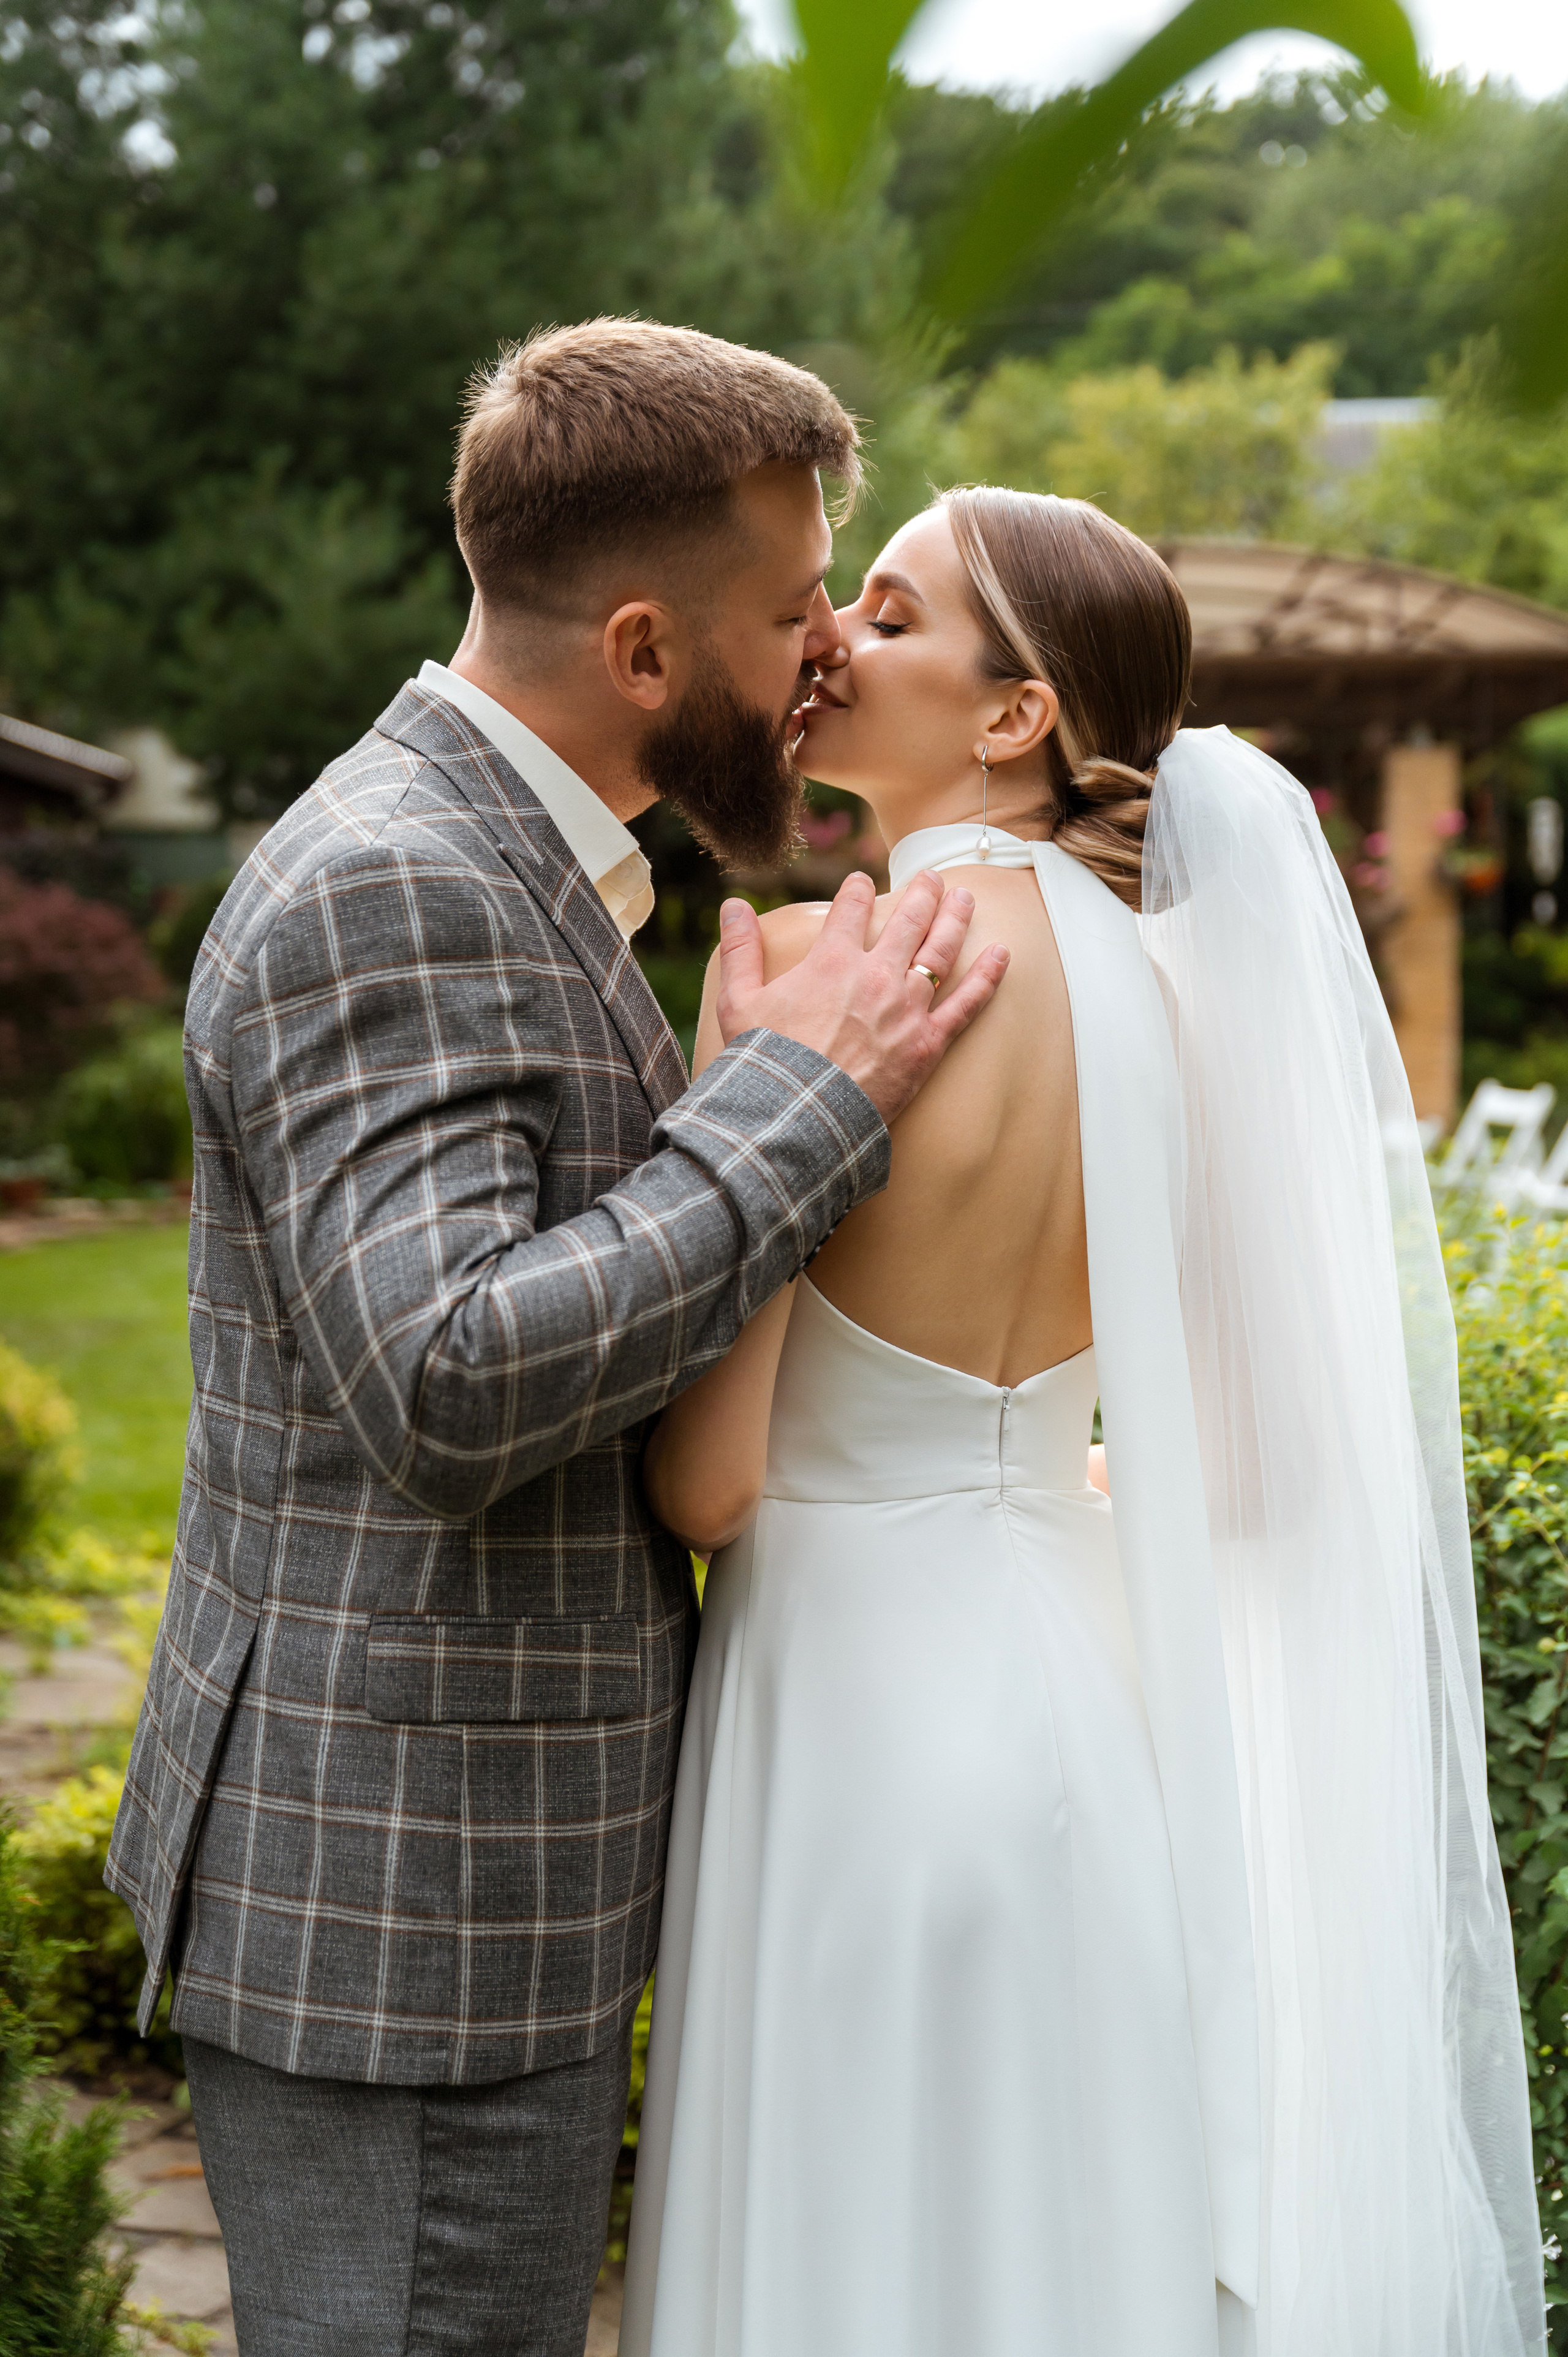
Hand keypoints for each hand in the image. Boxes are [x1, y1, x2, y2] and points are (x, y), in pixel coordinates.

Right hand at [715, 870, 1008, 1125]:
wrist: (800, 1116)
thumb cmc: (766, 1063)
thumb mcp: (738, 1002)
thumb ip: (740, 950)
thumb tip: (732, 904)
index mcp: (831, 960)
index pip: (851, 909)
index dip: (858, 891)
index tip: (863, 883)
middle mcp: (876, 975)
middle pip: (908, 921)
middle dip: (922, 894)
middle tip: (931, 879)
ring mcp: (906, 1007)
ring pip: (941, 950)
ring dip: (956, 919)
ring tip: (964, 899)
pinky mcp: (928, 1043)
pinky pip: (967, 1004)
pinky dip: (987, 976)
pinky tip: (1002, 953)